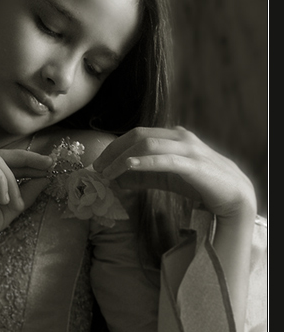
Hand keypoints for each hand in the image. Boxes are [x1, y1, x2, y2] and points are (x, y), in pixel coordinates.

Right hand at [0, 149, 52, 273]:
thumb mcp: (7, 212)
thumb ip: (24, 196)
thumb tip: (44, 179)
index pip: (7, 164)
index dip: (29, 163)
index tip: (48, 167)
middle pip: (4, 155)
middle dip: (28, 159)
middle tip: (47, 165)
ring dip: (12, 181)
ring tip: (12, 202)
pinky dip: (0, 179)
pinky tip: (2, 198)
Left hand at [93, 126, 256, 220]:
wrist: (234, 196)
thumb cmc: (199, 185)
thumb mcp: (164, 178)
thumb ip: (142, 176)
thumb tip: (115, 180)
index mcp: (172, 136)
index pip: (136, 134)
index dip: (114, 147)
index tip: (99, 163)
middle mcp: (179, 137)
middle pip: (138, 135)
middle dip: (114, 151)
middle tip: (97, 168)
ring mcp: (188, 149)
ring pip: (148, 145)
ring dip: (123, 158)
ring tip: (107, 173)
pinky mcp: (194, 165)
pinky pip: (164, 160)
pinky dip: (144, 162)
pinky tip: (128, 167)